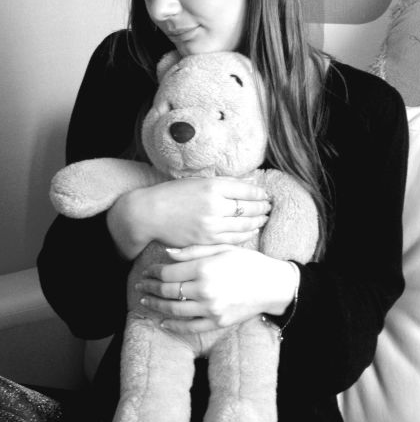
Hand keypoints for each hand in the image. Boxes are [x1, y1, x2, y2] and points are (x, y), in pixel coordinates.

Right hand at [107, 177, 270, 260]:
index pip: (247, 190)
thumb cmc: (173, 194)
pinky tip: (251, 230)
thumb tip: (251, 184)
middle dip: (262, 207)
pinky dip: (246, 234)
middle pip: (249, 208)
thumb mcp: (198, 181)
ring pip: (244, 225)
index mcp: (212, 186)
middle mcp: (214, 205)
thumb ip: (225, 183)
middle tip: (269, 206)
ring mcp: (211, 225)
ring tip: (264, 218)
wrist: (149, 214)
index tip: (265, 194)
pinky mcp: (207, 240)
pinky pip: (233, 239)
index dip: (260, 193)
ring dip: (258, 221)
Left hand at [135, 245, 297, 332]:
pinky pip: (189, 327)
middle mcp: (205, 290)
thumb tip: (167, 253)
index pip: (169, 272)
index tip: (147, 270)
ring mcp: (210, 309)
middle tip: (140, 285)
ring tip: (145, 301)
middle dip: (150, 288)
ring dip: (155, 306)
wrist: (272, 285)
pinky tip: (162, 321)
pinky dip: (173, 325)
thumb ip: (193, 251)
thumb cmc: (248, 262)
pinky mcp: (217, 322)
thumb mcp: (222, 248)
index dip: (154, 271)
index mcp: (205, 268)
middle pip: (167, 291)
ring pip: (173, 310)